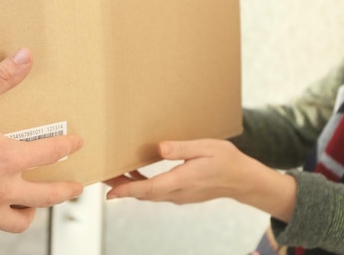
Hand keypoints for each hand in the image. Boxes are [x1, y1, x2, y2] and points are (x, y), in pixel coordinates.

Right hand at [0, 48, 83, 235]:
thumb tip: (26, 56)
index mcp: (6, 159)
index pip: (50, 153)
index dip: (68, 146)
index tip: (77, 143)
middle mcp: (0, 191)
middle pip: (47, 197)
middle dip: (66, 191)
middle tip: (77, 187)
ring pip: (20, 221)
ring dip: (31, 209)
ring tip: (33, 202)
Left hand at [105, 139, 295, 221]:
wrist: (243, 180)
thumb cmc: (227, 160)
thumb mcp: (206, 147)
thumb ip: (182, 148)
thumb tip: (159, 148)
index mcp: (183, 180)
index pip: (150, 188)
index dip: (128, 190)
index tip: (110, 192)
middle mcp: (178, 192)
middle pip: (144, 194)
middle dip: (121, 187)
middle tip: (101, 177)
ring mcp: (179, 196)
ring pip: (149, 195)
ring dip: (130, 187)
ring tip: (112, 175)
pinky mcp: (181, 194)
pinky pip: (156, 193)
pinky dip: (142, 187)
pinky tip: (135, 175)